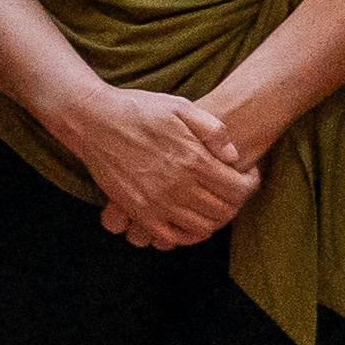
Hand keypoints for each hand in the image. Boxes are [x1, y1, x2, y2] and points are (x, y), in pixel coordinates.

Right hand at [47, 86, 257, 248]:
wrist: (93, 120)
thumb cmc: (139, 110)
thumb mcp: (181, 107)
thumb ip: (213, 131)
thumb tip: (233, 156)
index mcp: (193, 160)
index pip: (238, 189)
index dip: (250, 184)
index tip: (248, 175)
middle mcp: (178, 187)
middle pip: (224, 211)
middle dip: (236, 203)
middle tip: (232, 191)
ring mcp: (157, 203)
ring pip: (201, 228)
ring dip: (214, 219)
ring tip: (212, 204)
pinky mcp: (138, 212)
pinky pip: (171, 237)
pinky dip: (186, 234)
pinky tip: (188, 219)